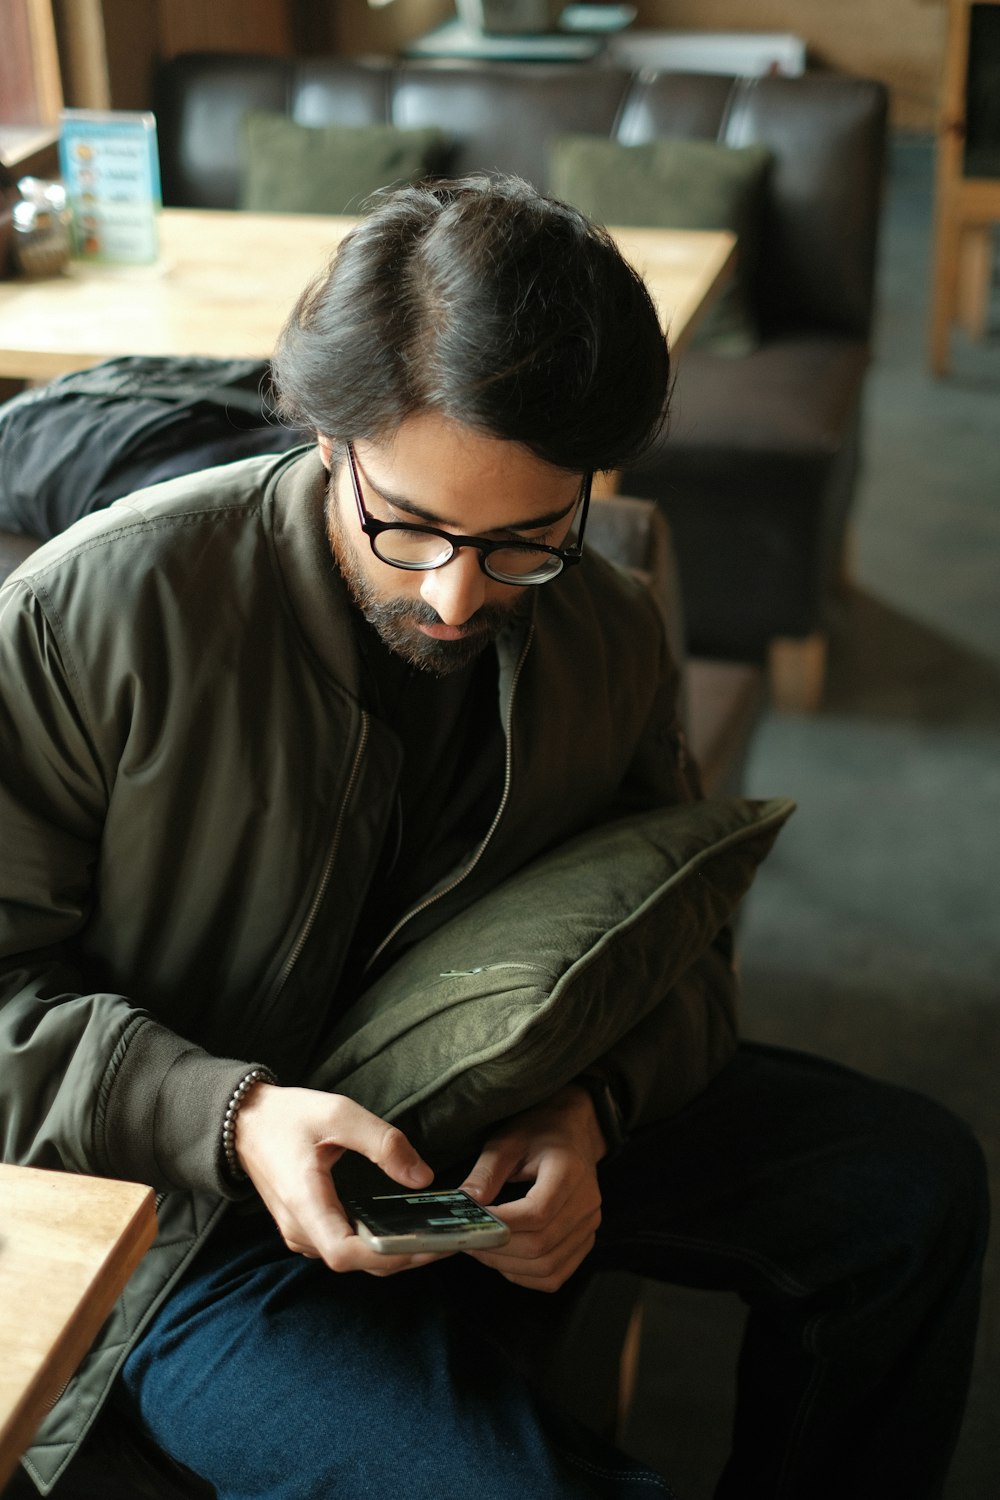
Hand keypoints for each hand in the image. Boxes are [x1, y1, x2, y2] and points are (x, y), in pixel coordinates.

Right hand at [235, 1083, 438, 1274]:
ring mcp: (301, 1233)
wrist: (246, 1123)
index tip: (427, 1243)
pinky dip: (376, 1244)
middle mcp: (300, 1228)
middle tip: (450, 1238)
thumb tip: (422, 1178)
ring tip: (435, 1234)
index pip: (344, 1253)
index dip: (387, 1255)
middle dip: (404, 1256)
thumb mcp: (339, 1114)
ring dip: (393, 1253)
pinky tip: (403, 1228)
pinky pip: (345, 1248)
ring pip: (353, 1260)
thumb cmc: (289, 1116)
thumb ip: (382, 1142)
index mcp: (304, 1201)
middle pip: (357, 1262)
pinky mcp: (307, 1229)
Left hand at [458, 1085, 605, 1291]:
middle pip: (541, 1245)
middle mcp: (586, 1203)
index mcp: (568, 1171)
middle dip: (498, 1249)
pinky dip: (527, 1275)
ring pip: (548, 1267)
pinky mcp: (585, 1240)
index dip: (501, 1225)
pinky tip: (505, 1259)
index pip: (537, 1213)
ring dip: (509, 1266)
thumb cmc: (539, 1131)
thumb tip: (465, 1204)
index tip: (470, 1225)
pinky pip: (556, 1274)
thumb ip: (486, 1173)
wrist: (572, 1132)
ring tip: (483, 1249)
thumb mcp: (507, 1140)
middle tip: (467, 1241)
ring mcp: (589, 1225)